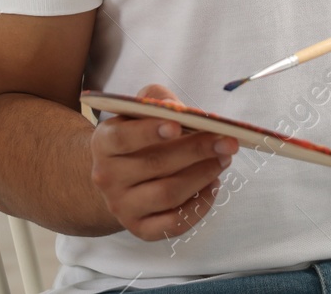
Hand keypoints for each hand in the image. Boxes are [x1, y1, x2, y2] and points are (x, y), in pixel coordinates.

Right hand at [89, 83, 238, 240]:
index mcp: (103, 143)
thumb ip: (155, 100)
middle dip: (196, 150)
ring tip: (224, 159)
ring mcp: (122, 207)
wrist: (118, 177)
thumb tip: (176, 106)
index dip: (149, 130)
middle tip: (227, 141)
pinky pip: (174, 223)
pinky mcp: (140, 229)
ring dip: (202, 175)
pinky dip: (199, 205)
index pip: (122, 137)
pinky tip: (213, 185)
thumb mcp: (137, 111)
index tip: (178, 124)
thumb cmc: (136, 135)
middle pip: (154, 164)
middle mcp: (107, 177)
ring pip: (167, 194)